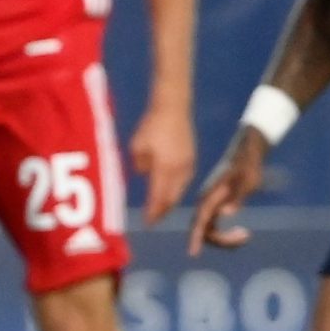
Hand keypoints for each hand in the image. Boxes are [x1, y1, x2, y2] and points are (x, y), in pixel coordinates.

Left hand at [129, 101, 196, 224]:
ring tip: (161, 208)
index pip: (158, 197)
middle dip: (162, 210)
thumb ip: (140, 164)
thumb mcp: (137, 146)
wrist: (174, 107)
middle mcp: (180, 170)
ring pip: (180, 190)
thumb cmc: (152, 125)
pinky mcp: (192, 158)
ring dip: (170, 201)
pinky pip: (185, 181)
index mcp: (165, 169)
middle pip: (172, 198)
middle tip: (153, 219)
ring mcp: (188, 165)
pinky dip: (176, 190)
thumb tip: (144, 173)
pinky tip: (171, 189)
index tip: (147, 223)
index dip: (153, 211)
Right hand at [186, 127, 267, 254]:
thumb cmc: (247, 167)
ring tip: (246, 235)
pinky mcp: (216, 207)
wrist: (247, 155)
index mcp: (209, 198)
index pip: (198, 222)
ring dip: (226, 239)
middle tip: (246, 236)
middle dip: (222, 240)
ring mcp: (210, 206)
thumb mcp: (246, 181)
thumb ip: (236, 197)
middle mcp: (206, 204)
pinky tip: (243, 233)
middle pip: (204, 231)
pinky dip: (227, 235)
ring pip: (210, 232)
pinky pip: (215, 228)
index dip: (195, 238)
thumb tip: (225, 213)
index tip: (193, 253)